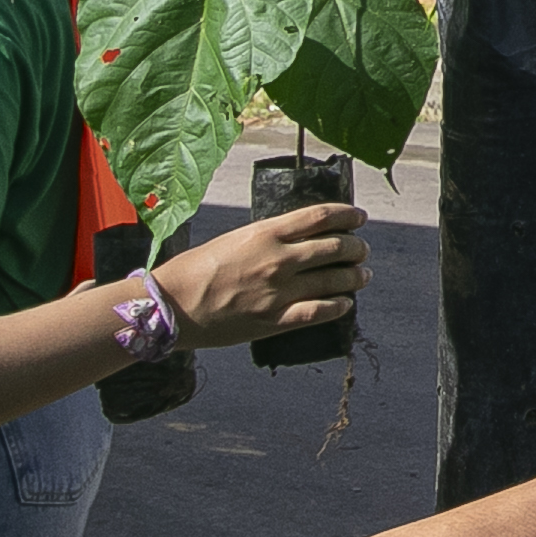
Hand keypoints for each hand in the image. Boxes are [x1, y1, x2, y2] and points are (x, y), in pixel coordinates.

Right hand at [152, 197, 366, 349]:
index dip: (347, 216)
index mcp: (266, 232)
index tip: (360, 218)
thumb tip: (299, 239)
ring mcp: (278, 292)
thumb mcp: (235, 239)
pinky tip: (346, 304)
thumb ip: (268, 238)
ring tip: (362, 275)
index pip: (321, 216)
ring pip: (334, 280)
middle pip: (335, 247)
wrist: (173, 305)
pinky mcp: (274, 320)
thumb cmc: (196, 268)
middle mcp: (278, 260)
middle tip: (362, 250)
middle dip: (356, 247)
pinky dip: (339, 307)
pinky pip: (319, 312)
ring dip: (355, 277)